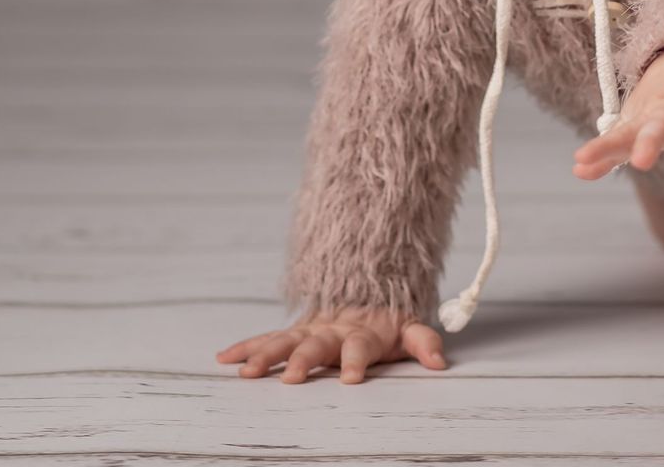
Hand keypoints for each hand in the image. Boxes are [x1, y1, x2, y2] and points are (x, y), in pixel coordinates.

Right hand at [213, 305, 447, 383]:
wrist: (367, 285)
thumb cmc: (389, 320)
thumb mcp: (411, 328)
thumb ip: (424, 342)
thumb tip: (440, 362)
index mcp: (363, 332)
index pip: (360, 347)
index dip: (357, 360)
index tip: (351, 378)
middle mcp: (332, 330)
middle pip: (316, 345)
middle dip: (304, 360)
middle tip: (292, 378)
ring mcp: (310, 329)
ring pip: (284, 340)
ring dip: (266, 355)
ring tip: (247, 372)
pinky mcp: (293, 331)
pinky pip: (267, 338)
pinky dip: (246, 346)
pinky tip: (224, 358)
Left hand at [573, 46, 663, 178]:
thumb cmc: (663, 106)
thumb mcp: (639, 128)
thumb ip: (612, 149)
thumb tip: (577, 170)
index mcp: (651, 118)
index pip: (625, 135)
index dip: (604, 149)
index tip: (579, 161)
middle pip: (660, 122)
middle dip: (651, 140)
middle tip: (641, 160)